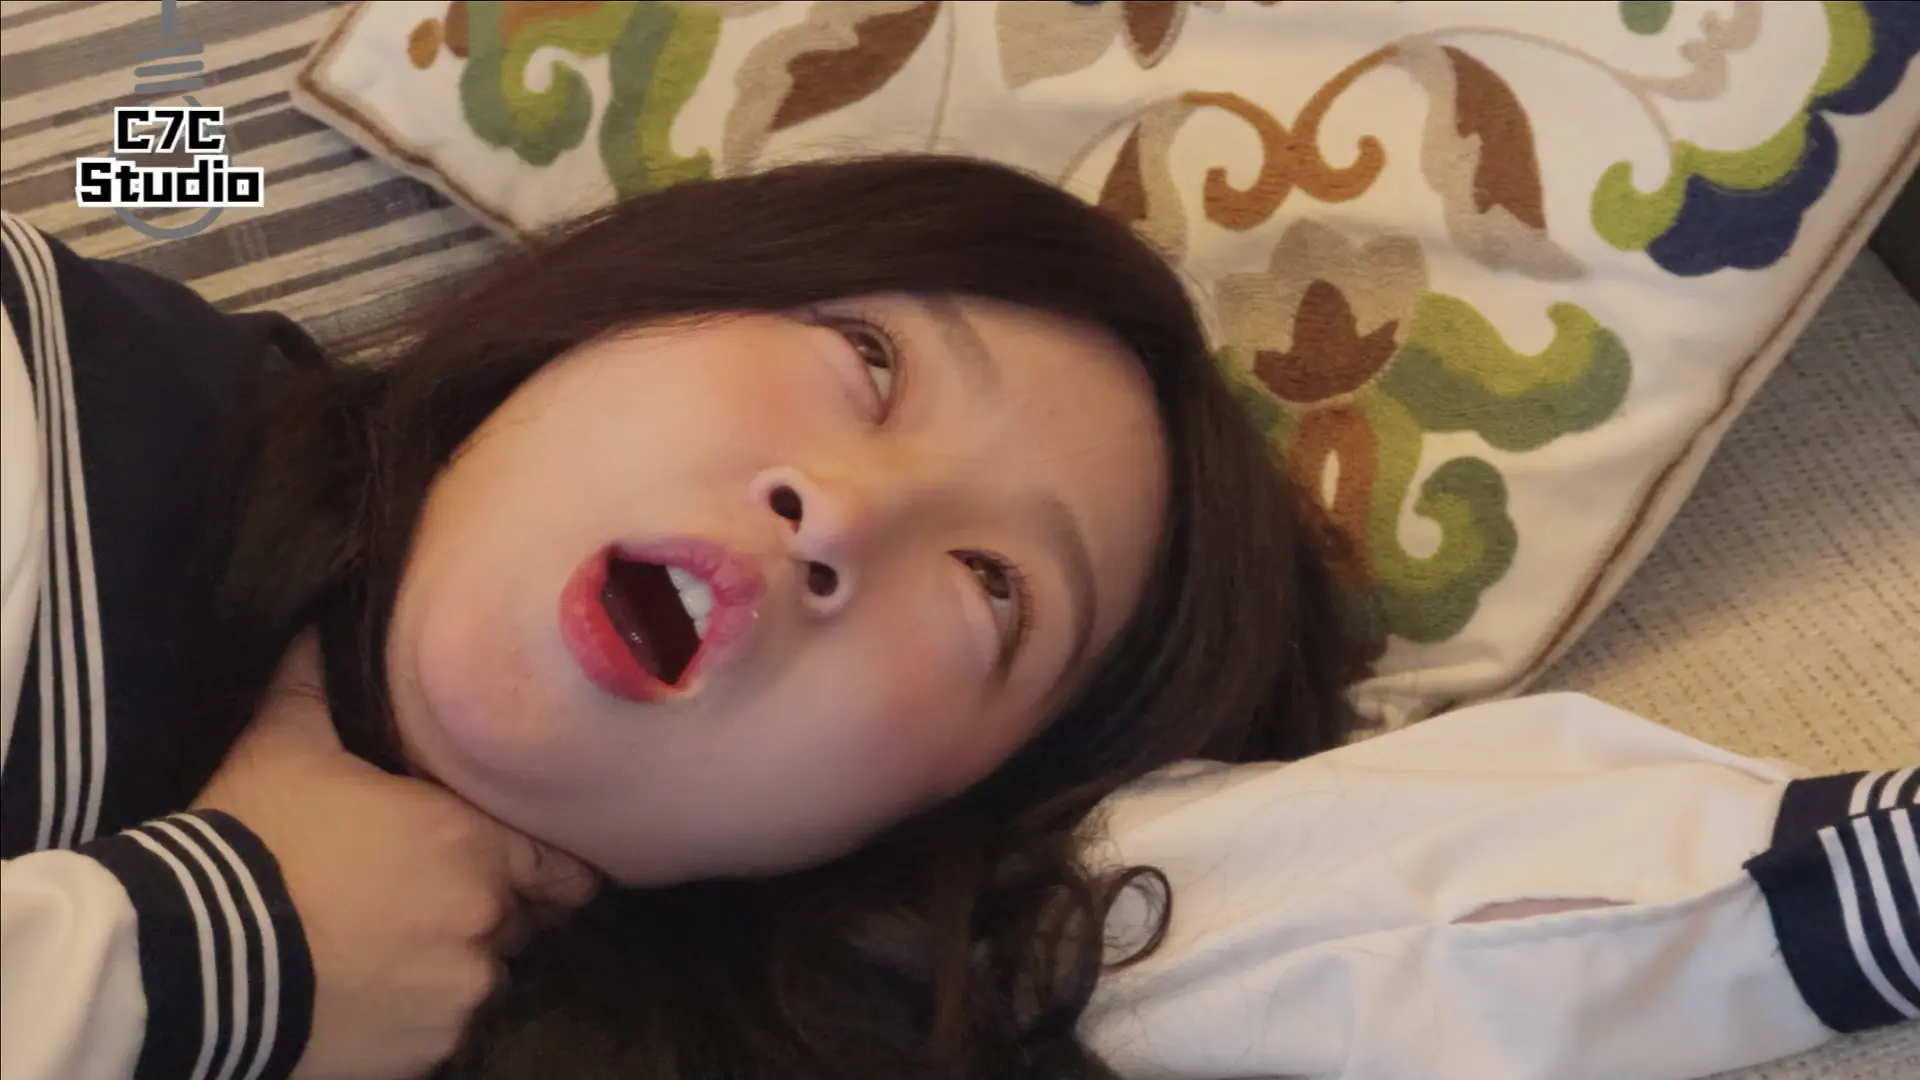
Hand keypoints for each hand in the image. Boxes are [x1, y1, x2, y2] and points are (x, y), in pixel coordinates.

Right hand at [193, 634, 597, 1079]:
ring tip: (393, 946)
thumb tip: (320, 620)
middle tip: (431, 900)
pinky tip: (372, 989)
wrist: (190, 957)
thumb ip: (319, 679)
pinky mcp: (426, 1051)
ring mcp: (457, 993)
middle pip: (518, 921)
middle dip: (489, 909)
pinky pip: (442, 1028)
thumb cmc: (249, 840)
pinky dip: (418, 1014)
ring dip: (452, 963)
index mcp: (471, 846)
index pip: (561, 866)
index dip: (549, 865)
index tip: (535, 865)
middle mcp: (482, 922)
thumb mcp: (283, 742)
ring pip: (481, 977)